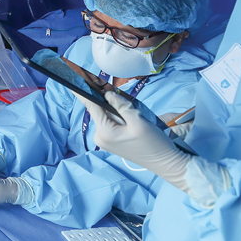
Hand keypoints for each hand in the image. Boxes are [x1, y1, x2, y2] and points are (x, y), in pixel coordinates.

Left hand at [74, 90, 190, 187]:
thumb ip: (121, 105)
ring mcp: (104, 140)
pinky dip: (119, 117)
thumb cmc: (154, 143)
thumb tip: (107, 94)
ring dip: (117, 110)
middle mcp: (99, 136)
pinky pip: (111, 122)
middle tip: (126, 100)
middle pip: (100, 109)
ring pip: (107, 115)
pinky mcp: (111, 141)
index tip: (75, 77)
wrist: (165, 163)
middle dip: (110, 101)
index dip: (84, 90)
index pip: (91, 105)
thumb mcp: (139, 121)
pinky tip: (131, 119)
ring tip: (134, 115)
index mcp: (104, 132)